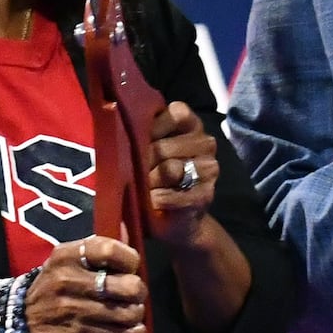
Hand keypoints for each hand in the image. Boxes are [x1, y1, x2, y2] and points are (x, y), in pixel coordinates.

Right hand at [27, 234, 150, 332]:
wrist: (23, 321)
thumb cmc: (55, 285)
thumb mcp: (67, 260)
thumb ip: (98, 246)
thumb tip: (125, 228)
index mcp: (67, 255)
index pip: (110, 251)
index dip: (129, 260)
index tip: (130, 267)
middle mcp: (69, 280)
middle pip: (127, 285)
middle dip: (138, 291)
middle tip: (134, 294)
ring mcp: (74, 308)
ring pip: (127, 313)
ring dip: (135, 314)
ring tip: (131, 312)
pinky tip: (131, 330)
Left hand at [146, 99, 226, 243]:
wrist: (174, 219)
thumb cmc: (154, 175)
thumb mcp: (146, 147)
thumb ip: (141, 134)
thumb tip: (122, 132)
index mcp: (190, 123)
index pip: (175, 114)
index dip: (151, 130)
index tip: (137, 142)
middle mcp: (205, 142)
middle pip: (164, 147)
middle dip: (144, 162)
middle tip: (135, 173)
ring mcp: (209, 169)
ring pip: (171, 169)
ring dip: (150, 182)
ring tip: (145, 187)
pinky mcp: (206, 195)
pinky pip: (174, 194)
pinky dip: (158, 199)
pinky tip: (154, 202)